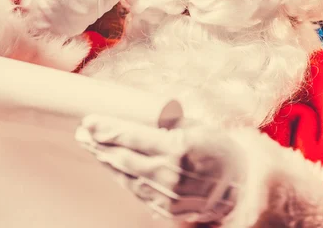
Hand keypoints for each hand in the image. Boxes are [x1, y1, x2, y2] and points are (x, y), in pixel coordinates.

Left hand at [75, 115, 245, 223]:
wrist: (241, 188)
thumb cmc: (219, 150)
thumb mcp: (197, 127)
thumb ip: (167, 123)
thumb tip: (136, 113)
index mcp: (178, 148)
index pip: (132, 137)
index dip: (107, 129)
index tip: (89, 121)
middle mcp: (169, 173)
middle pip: (122, 157)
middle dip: (98, 144)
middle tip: (82, 133)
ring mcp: (166, 195)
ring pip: (125, 175)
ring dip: (105, 160)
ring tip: (91, 146)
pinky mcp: (165, 208)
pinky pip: (136, 190)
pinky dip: (120, 177)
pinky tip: (111, 166)